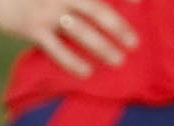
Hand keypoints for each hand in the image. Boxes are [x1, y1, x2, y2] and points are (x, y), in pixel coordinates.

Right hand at [0, 0, 138, 74]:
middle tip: (134, 43)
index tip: (141, 3)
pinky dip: (73, 62)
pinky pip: (57, 49)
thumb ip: (74, 1)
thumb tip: (102, 12)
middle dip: (118, 27)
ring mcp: (47, 10)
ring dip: (102, 47)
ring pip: (81, 31)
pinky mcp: (33, 28)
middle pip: (97, 9)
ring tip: (118, 60)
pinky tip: (87, 71)